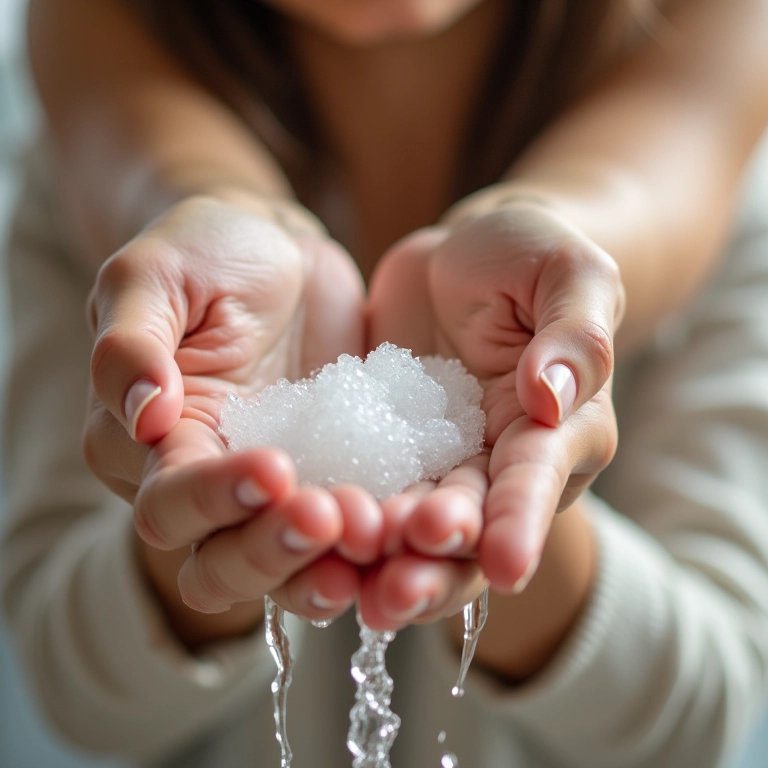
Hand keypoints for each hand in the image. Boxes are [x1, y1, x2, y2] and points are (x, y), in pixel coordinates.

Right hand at [83, 195, 373, 643]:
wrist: (279, 251)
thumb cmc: (205, 252)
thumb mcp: (154, 275)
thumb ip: (132, 342)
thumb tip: (145, 416)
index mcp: (146, 448)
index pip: (167, 503)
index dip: (213, 500)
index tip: (273, 469)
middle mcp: (205, 486)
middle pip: (219, 563)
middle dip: (270, 553)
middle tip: (327, 518)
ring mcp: (271, 493)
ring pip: (284, 568)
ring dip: (323, 567)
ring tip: (374, 536)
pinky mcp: (330, 478)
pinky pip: (347, 529)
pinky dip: (374, 542)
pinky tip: (408, 531)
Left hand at [360, 201, 622, 628]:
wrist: (460, 260)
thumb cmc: (527, 258)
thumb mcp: (566, 274)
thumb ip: (574, 334)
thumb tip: (553, 397)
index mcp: (558, 431)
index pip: (539, 481)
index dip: (522, 523)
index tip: (505, 565)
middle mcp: (501, 466)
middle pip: (473, 532)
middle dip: (438, 566)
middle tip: (397, 592)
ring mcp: (441, 467)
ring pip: (414, 532)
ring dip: (383, 563)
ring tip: (347, 587)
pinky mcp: (388, 454)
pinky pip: (367, 494)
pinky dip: (342, 521)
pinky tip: (307, 538)